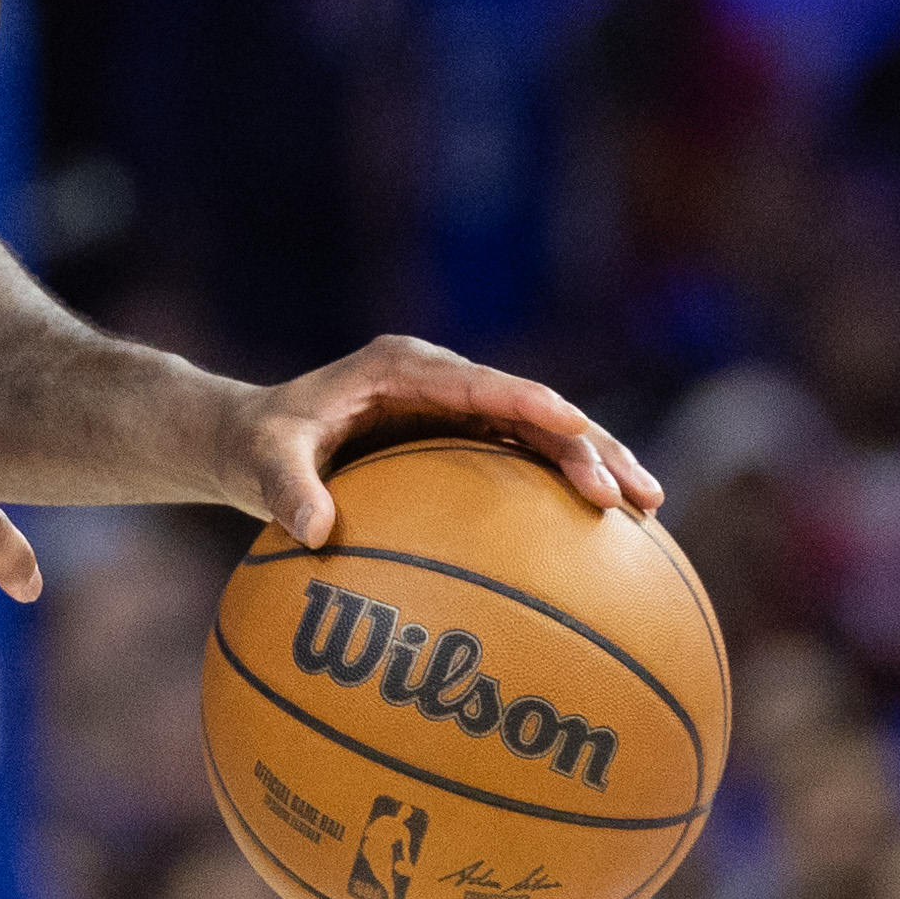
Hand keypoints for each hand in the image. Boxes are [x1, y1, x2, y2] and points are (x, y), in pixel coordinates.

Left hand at [217, 336, 662, 545]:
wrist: (251, 438)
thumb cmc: (257, 445)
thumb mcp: (261, 463)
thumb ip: (285, 490)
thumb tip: (315, 531)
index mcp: (403, 367)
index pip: (482, 384)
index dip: (533, 406)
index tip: (576, 432)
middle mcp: (442, 380)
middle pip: (532, 405)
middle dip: (589, 443)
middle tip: (634, 494)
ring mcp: (456, 409)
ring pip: (542, 431)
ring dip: (595, 463)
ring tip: (648, 508)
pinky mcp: (461, 438)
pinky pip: (524, 458)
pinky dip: (565, 486)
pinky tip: (608, 531)